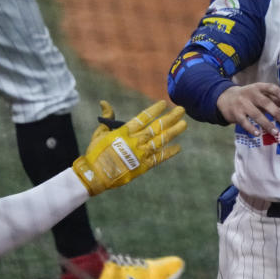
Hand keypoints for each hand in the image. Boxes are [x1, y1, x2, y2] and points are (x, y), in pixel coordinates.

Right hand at [72, 100, 186, 195]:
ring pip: (161, 140)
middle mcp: (135, 141)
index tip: (164, 103)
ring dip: (174, 132)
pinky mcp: (143, 166)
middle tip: (181, 110)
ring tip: (184, 124)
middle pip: (156, 127)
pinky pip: (159, 158)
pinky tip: (178, 147)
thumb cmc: (95, 154)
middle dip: (170, 118)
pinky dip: (169, 153)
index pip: (142, 117)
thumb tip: (104, 102)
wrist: (95, 176)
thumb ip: (107, 118)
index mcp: (124, 132)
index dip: (154, 110)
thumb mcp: (99, 133)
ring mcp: (140, 154)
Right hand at [216, 82, 279, 135]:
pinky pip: (244, 122)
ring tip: (275, 132)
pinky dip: (251, 128)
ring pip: (256, 114)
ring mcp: (242, 104)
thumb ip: (277, 99)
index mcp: (258, 88)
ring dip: (266, 124)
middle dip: (275, 112)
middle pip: (264, 102)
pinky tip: (258, 134)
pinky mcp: (236, 114)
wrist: (225, 99)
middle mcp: (250, 94)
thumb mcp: (262, 95)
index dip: (277, 91)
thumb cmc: (249, 98)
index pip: (269, 87)